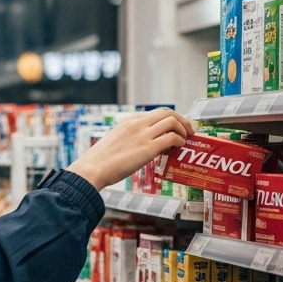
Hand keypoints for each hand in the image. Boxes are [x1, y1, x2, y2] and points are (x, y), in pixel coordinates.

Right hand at [65, 108, 193, 190]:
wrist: (93, 169)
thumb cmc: (100, 161)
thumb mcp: (115, 141)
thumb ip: (128, 139)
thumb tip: (139, 147)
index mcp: (129, 121)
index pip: (156, 113)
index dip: (171, 119)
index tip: (177, 127)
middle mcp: (137, 124)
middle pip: (168, 112)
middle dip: (182, 121)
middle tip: (189, 131)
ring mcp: (143, 135)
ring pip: (172, 122)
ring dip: (183, 130)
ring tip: (184, 141)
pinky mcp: (148, 148)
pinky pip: (172, 137)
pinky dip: (179, 141)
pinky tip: (178, 148)